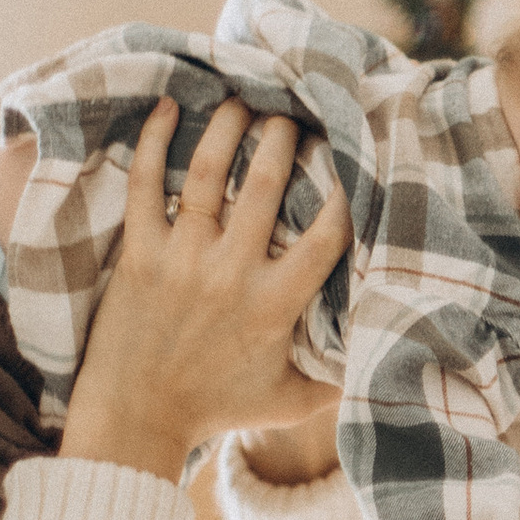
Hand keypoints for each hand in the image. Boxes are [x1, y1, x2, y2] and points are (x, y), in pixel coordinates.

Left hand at [64, 102, 351, 484]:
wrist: (136, 418)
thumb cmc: (215, 409)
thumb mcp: (288, 400)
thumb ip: (336, 380)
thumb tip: (384, 361)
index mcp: (275, 304)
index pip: (326, 235)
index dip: (347, 192)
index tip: (356, 161)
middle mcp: (232, 273)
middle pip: (268, 184)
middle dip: (285, 138)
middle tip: (293, 114)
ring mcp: (182, 258)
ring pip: (211, 171)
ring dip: (229, 126)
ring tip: (242, 100)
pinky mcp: (139, 254)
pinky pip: (145, 184)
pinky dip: (154, 141)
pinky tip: (167, 107)